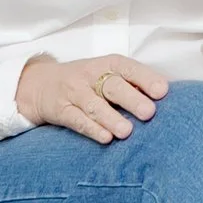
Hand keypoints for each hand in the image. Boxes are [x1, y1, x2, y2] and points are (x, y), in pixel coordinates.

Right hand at [17, 54, 169, 144]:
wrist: (39, 85)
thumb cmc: (85, 81)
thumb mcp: (105, 73)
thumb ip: (131, 83)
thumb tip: (164, 97)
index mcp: (107, 64)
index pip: (128, 68)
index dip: (145, 78)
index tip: (162, 91)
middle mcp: (90, 76)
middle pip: (113, 86)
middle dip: (132, 99)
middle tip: (149, 113)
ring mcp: (74, 93)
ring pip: (94, 105)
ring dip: (111, 118)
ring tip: (127, 132)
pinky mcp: (61, 110)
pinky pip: (77, 120)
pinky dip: (91, 129)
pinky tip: (105, 138)